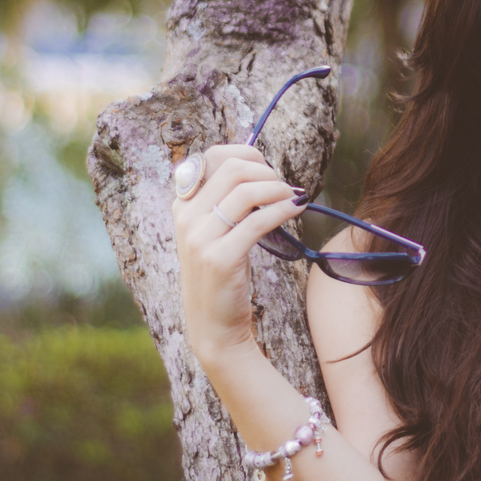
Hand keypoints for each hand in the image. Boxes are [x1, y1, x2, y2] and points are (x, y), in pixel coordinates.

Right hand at [171, 145, 303, 371]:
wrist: (214, 326)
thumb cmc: (222, 276)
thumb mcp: (215, 234)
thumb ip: (226, 202)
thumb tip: (261, 170)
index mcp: (183, 206)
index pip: (212, 157)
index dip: (246, 154)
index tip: (266, 169)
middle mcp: (186, 218)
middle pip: (232, 169)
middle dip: (266, 171)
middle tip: (284, 186)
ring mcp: (200, 238)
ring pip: (246, 191)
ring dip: (278, 189)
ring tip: (293, 197)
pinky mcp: (220, 258)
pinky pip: (257, 221)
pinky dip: (283, 209)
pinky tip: (297, 208)